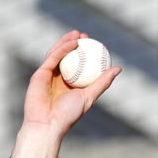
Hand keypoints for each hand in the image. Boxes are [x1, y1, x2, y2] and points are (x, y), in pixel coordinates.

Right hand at [12, 30, 121, 157]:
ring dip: (66, 42)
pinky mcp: (39, 74)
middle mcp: (59, 79)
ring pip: (57, 54)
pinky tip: (71, 42)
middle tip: (86, 35)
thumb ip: (102, 82)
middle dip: (75, 44)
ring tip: (77, 34)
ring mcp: (48, 75)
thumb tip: (118, 69)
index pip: (79, 65)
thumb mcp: (89, 96)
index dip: (86, 53)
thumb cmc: (69, 114)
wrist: (48, 123)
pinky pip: (52, 58)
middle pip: (67, 57)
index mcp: (70, 84)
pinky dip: (62, 49)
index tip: (96, 45)